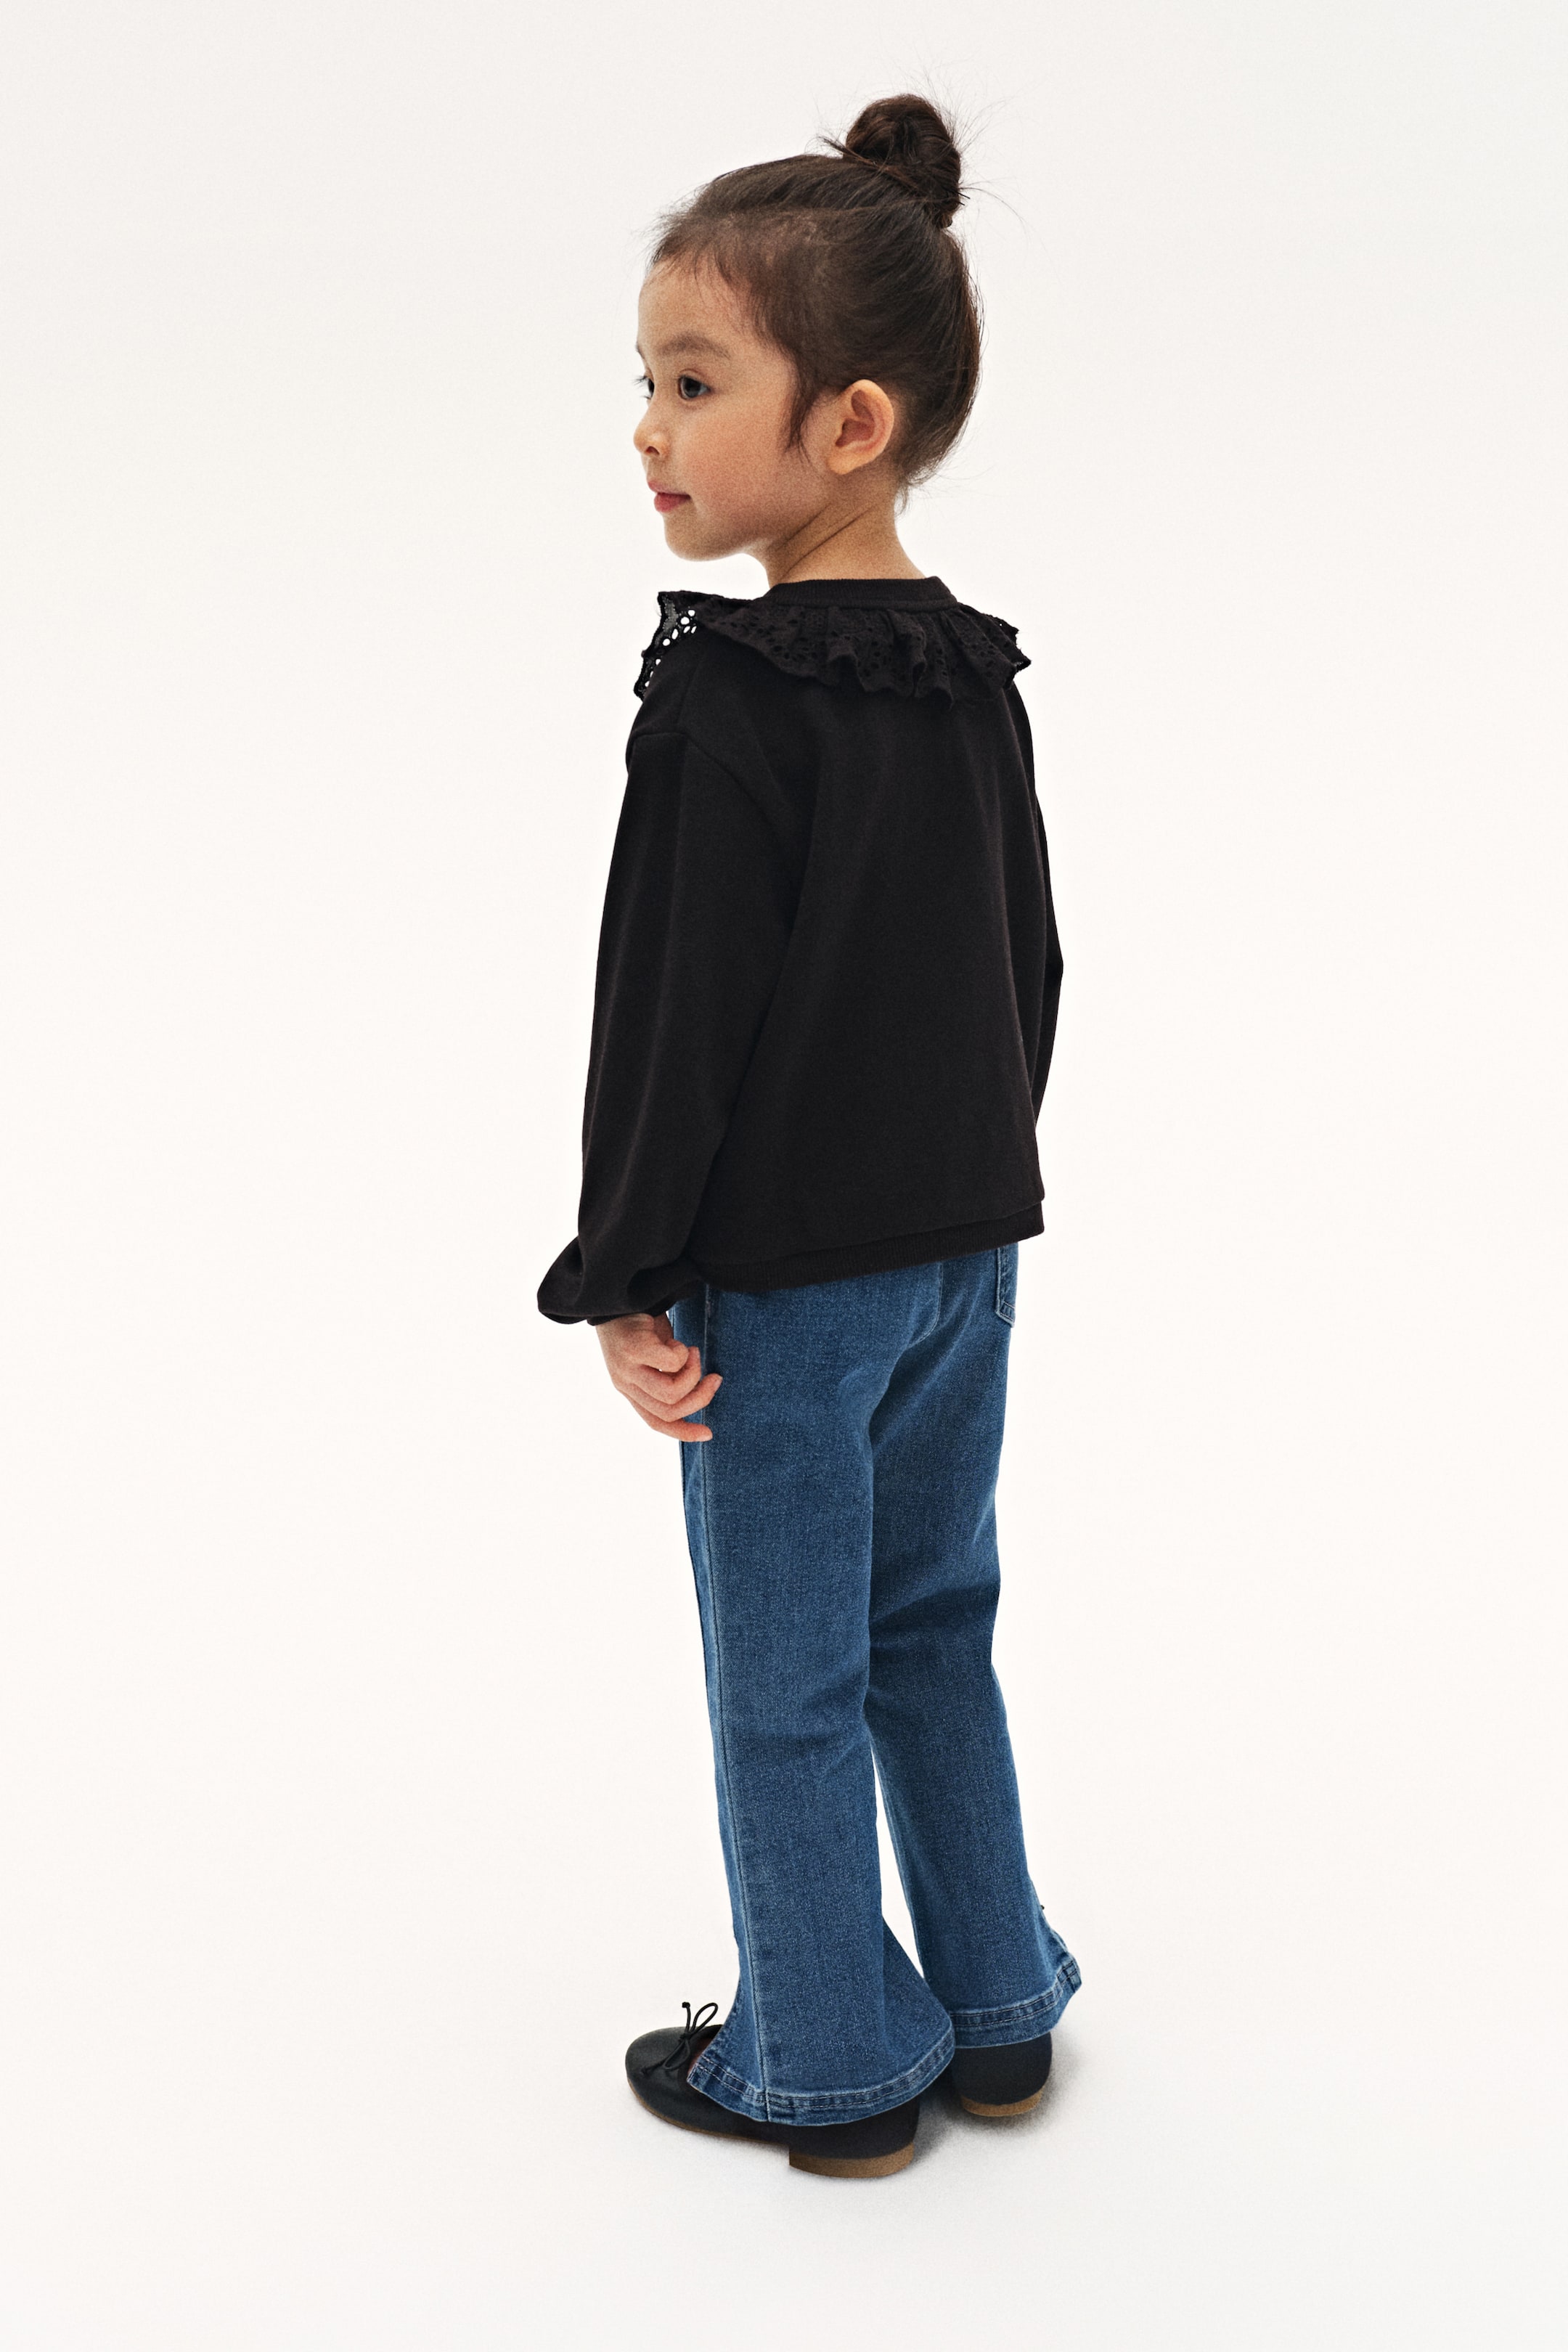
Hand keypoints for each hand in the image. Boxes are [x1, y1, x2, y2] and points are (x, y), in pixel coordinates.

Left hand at [596, 1311, 721, 1440]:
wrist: (616, 1296)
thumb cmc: (640, 1325)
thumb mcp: (655, 1357)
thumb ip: (668, 1377)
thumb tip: (697, 1393)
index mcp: (630, 1390)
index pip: (656, 1422)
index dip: (684, 1432)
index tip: (708, 1433)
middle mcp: (625, 1383)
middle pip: (669, 1411)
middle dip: (700, 1397)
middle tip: (714, 1378)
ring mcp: (626, 1368)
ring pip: (671, 1392)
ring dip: (693, 1374)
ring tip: (693, 1352)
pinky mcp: (632, 1349)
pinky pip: (670, 1363)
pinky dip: (683, 1353)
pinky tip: (678, 1341)